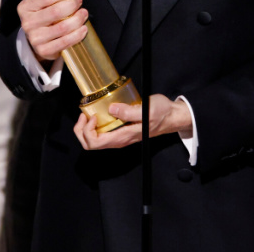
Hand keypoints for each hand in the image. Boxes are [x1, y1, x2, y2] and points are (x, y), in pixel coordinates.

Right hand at [18, 0, 87, 61]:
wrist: (38, 38)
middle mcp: (28, 23)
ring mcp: (35, 38)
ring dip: (78, 19)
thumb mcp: (45, 1)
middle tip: (79, 1)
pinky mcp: (44, 50)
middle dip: (73, 4)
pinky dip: (77, 34)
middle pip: (56, 11)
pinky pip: (65, 42)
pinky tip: (83, 28)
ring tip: (83, 14)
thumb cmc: (43, 15)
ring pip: (63, 27)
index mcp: (25, 7)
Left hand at [73, 95, 193, 150]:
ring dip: (86, 129)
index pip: (95, 143)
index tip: (92, 116)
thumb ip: (129, 112)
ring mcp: (120, 137)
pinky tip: (98, 114)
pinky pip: (101, 134)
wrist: (172, 117)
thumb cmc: (162, 113)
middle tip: (85, 114)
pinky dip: (94, 126)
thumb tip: (112, 109)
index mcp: (123, 137)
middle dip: (81, 130)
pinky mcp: (121, 132)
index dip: (87, 130)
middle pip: (90, 144)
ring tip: (89, 114)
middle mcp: (119, 140)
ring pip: (94, 141)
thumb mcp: (147, 109)